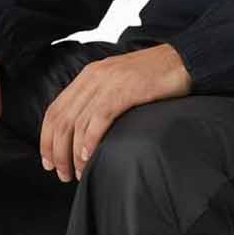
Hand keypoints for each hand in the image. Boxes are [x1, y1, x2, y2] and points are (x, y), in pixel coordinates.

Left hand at [40, 44, 190, 181]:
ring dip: (73, 153)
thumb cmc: (155, 78)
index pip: (55, 110)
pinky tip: (89, 157)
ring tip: (77, 173)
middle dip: (57, 152)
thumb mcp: (118, 85)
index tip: (47, 162)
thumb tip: (81, 133)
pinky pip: (99, 120)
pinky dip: (90, 141)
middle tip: (61, 174)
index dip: (46, 139)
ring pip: (77, 123)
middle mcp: (93, 77)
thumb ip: (98, 101)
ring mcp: (109, 83)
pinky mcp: (125, 90)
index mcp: (88, 76)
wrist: (186, 60)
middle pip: (61, 120)